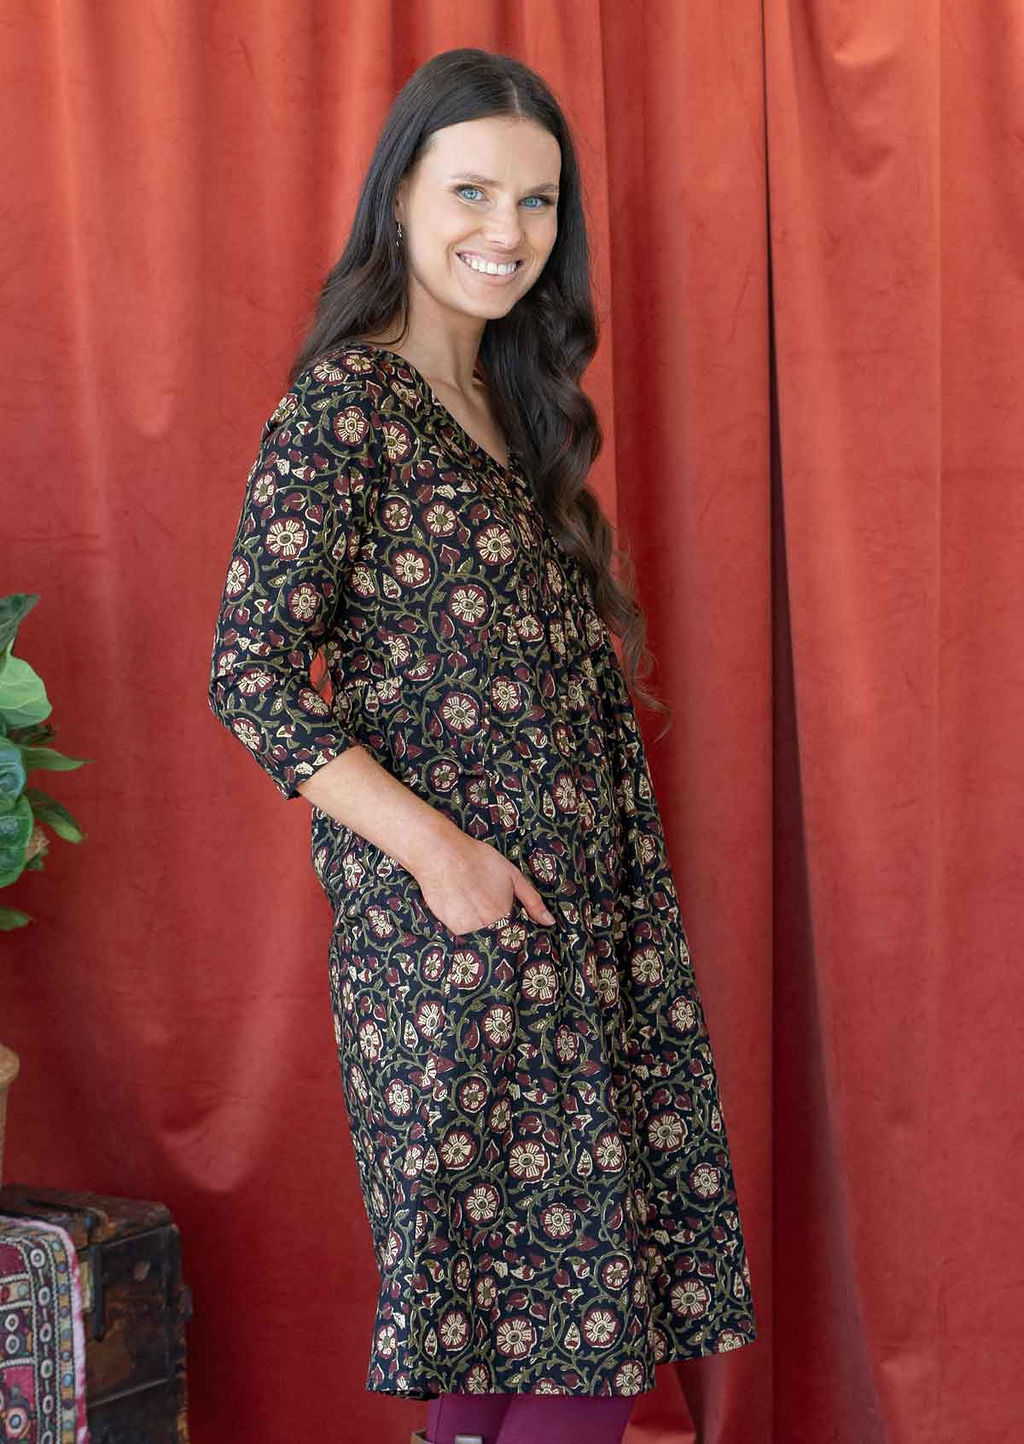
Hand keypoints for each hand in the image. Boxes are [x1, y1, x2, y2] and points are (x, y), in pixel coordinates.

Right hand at [413, 832, 555, 936]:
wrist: (442, 855)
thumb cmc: (479, 860)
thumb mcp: (513, 876)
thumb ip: (533, 901)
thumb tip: (549, 922)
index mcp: (506, 916)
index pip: (516, 936)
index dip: (515, 931)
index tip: (511, 923)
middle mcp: (488, 927)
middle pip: (498, 939)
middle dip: (498, 932)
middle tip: (487, 909)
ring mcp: (469, 930)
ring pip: (481, 939)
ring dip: (482, 930)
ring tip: (475, 907)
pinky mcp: (452, 929)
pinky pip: (464, 936)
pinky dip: (466, 927)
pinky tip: (462, 908)